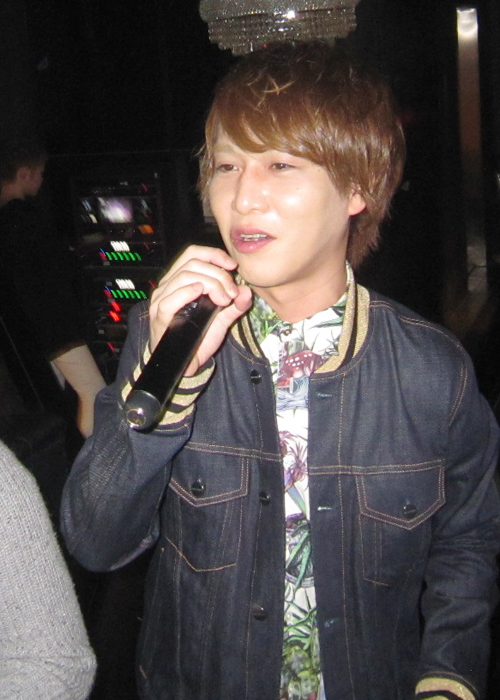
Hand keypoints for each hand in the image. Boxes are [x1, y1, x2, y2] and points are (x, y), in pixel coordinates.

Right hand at [149, 245, 251, 374]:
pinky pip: (172, 296)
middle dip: (219, 275)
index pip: (193, 253)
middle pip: (193, 262)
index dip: (215, 255)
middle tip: (231, 294)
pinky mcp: (160, 313)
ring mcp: (162, 298)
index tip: (233, 266)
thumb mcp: (222, 319)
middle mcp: (168, 285)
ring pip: (186, 275)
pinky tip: (202, 294)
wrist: (186, 363)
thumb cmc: (198, 337)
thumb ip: (235, 305)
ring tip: (223, 300)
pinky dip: (188, 291)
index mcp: (180, 280)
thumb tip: (247, 291)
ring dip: (211, 284)